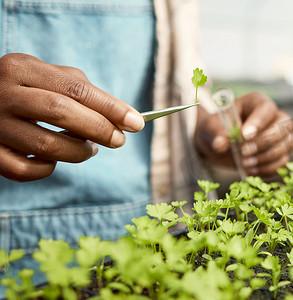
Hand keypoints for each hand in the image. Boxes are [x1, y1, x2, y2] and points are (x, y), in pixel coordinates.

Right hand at [0, 53, 144, 180]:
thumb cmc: (23, 88)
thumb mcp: (45, 75)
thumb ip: (81, 89)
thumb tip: (122, 117)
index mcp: (21, 68)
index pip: (76, 88)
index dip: (111, 107)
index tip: (137, 123)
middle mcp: (2, 93)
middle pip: (62, 112)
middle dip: (99, 129)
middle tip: (119, 141)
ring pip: (46, 146)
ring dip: (78, 152)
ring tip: (90, 150)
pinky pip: (24, 170)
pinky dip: (47, 169)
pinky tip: (55, 160)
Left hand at [194, 91, 292, 176]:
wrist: (218, 143)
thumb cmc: (216, 129)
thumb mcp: (211, 127)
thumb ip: (217, 133)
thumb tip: (220, 144)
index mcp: (256, 102)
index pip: (266, 108)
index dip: (259, 122)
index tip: (245, 136)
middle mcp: (273, 116)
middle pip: (285, 125)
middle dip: (265, 141)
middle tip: (244, 152)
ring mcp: (280, 135)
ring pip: (288, 143)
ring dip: (267, 157)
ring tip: (245, 163)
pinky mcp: (279, 152)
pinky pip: (283, 161)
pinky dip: (268, 168)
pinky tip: (251, 170)